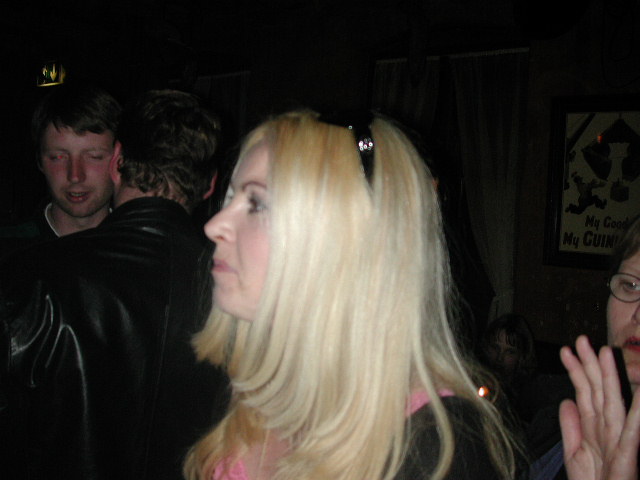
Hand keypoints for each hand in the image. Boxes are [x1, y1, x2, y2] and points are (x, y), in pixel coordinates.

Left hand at [559, 335, 639, 479]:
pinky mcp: (628, 457)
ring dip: (610, 378)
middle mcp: (608, 430)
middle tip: (582, 339)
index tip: (567, 350)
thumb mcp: (575, 453)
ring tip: (605, 353)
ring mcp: (619, 442)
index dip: (576, 371)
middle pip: (597, 391)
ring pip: (614, 403)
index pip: (584, 393)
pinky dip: (636, 412)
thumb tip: (567, 400)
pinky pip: (632, 432)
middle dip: (590, 365)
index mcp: (594, 428)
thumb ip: (571, 426)